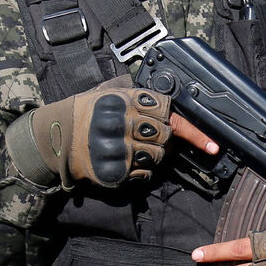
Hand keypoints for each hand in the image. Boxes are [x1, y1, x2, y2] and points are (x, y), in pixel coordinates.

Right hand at [8, 76, 216, 188]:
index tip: (211, 143)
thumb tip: (167, 100)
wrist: (53, 138)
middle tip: (148, 137)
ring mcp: (119, 149)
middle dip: (165, 139)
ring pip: (159, 157)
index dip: (186, 126)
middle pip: (167, 136)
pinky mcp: (114, 171)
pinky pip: (144, 174)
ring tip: (133, 148)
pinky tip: (125, 162)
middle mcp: (124, 123)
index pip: (170, 112)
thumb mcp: (107, 91)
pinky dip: (141, 171)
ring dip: (153, 156)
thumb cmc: (85, 112)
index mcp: (126, 101)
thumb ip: (135, 92)